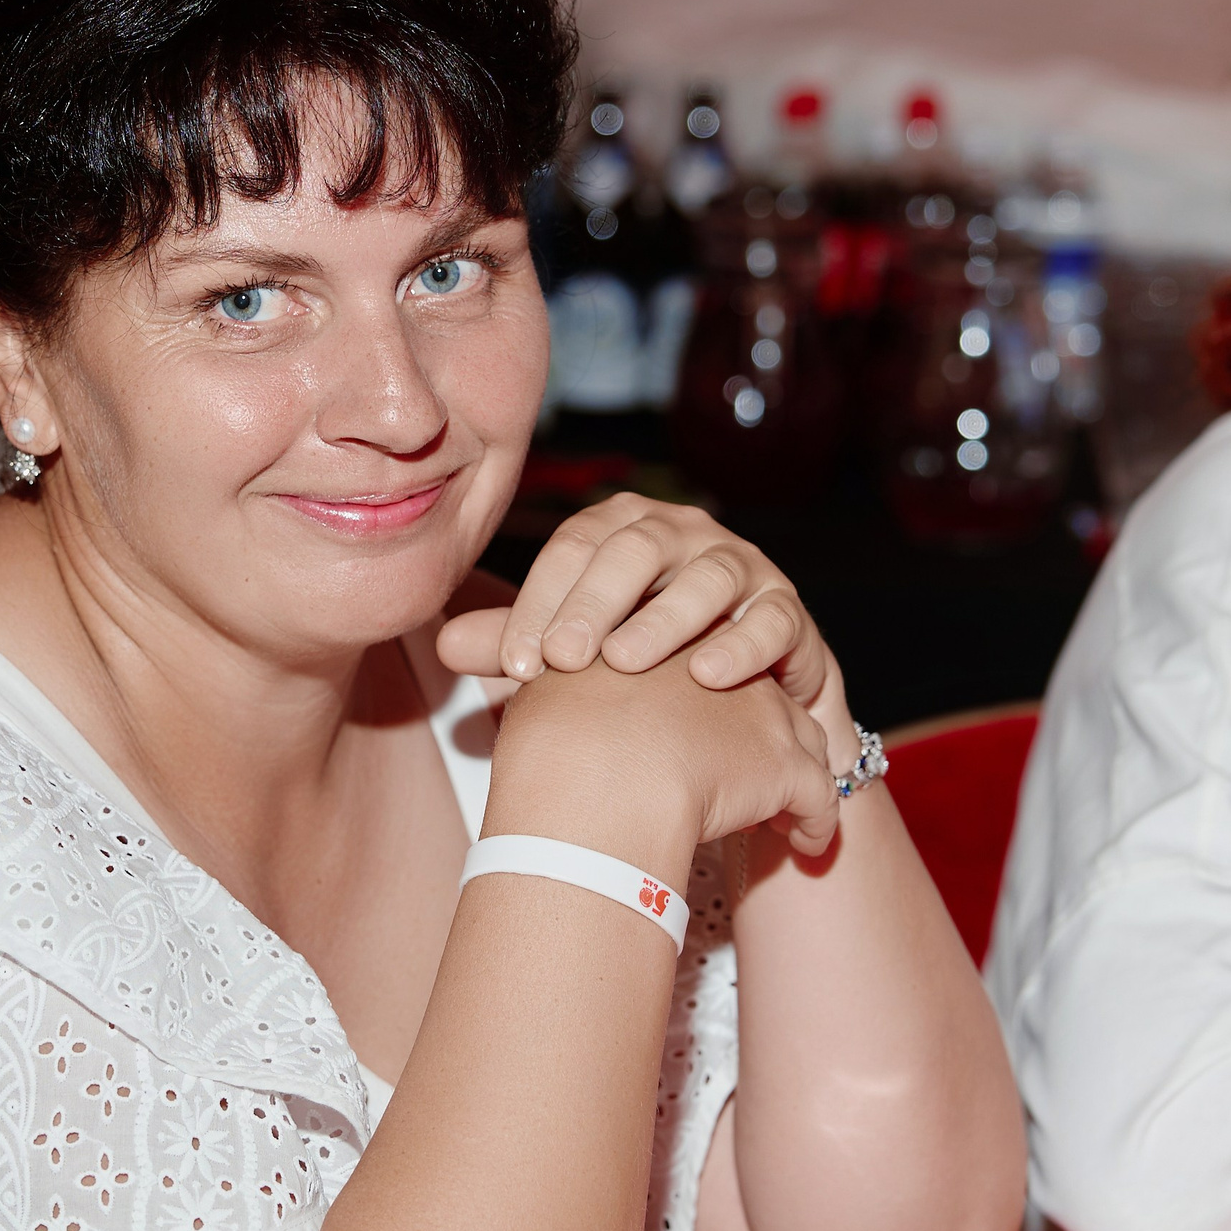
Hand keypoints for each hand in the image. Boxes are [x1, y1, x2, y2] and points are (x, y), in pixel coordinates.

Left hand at [440, 495, 832, 713]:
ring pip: (705, 577)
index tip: (516, 661)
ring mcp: (738, 566)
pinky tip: (708, 675)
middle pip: (634, 550)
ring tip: (625, 661)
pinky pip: (770, 619)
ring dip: (664, 619)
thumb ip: (515, 643)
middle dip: (594, 603)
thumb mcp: (574, 651)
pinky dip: (741, 644)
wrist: (730, 699)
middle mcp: (680, 534)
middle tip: (561, 659)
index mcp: (620, 531)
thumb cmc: (639, 662)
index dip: (541, 600)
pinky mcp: (786, 609)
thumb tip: (444, 643)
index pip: (572, 548)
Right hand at [489, 649, 842, 863]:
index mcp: (666, 642)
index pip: (700, 659)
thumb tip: (446, 636)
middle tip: (758, 772)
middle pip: (758, 698)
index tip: (701, 727)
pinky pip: (816, 798)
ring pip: (799, 746)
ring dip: (799, 783)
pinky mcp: (785, 766)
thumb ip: (501, 652)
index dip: (705, 695)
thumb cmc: (555, 730)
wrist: (603, 765)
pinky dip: (816, 824)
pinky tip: (807, 845)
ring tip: (792, 817)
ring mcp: (760, 715)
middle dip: (762, 733)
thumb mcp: (527, 676)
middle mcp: (721, 667)